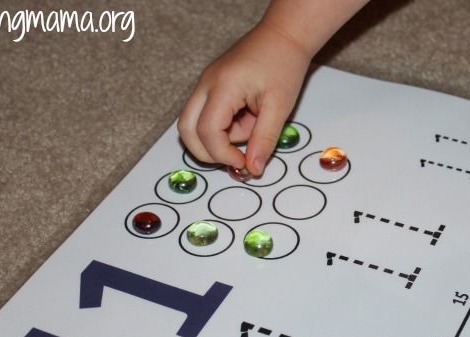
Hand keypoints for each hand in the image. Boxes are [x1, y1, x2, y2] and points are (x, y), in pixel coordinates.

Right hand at [178, 22, 310, 176]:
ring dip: (217, 138)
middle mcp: (206, 84)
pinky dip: (221, 127)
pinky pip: (205, 115)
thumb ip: (264, 140)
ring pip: (193, 125)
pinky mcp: (210, 87)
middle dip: (207, 152)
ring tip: (249, 127)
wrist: (283, 35)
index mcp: (223, 86)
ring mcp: (205, 85)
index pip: (207, 131)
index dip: (222, 154)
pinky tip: (246, 118)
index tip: (243, 163)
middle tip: (235, 159)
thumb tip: (253, 168)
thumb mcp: (279, 107)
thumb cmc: (283, 63)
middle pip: (186, 131)